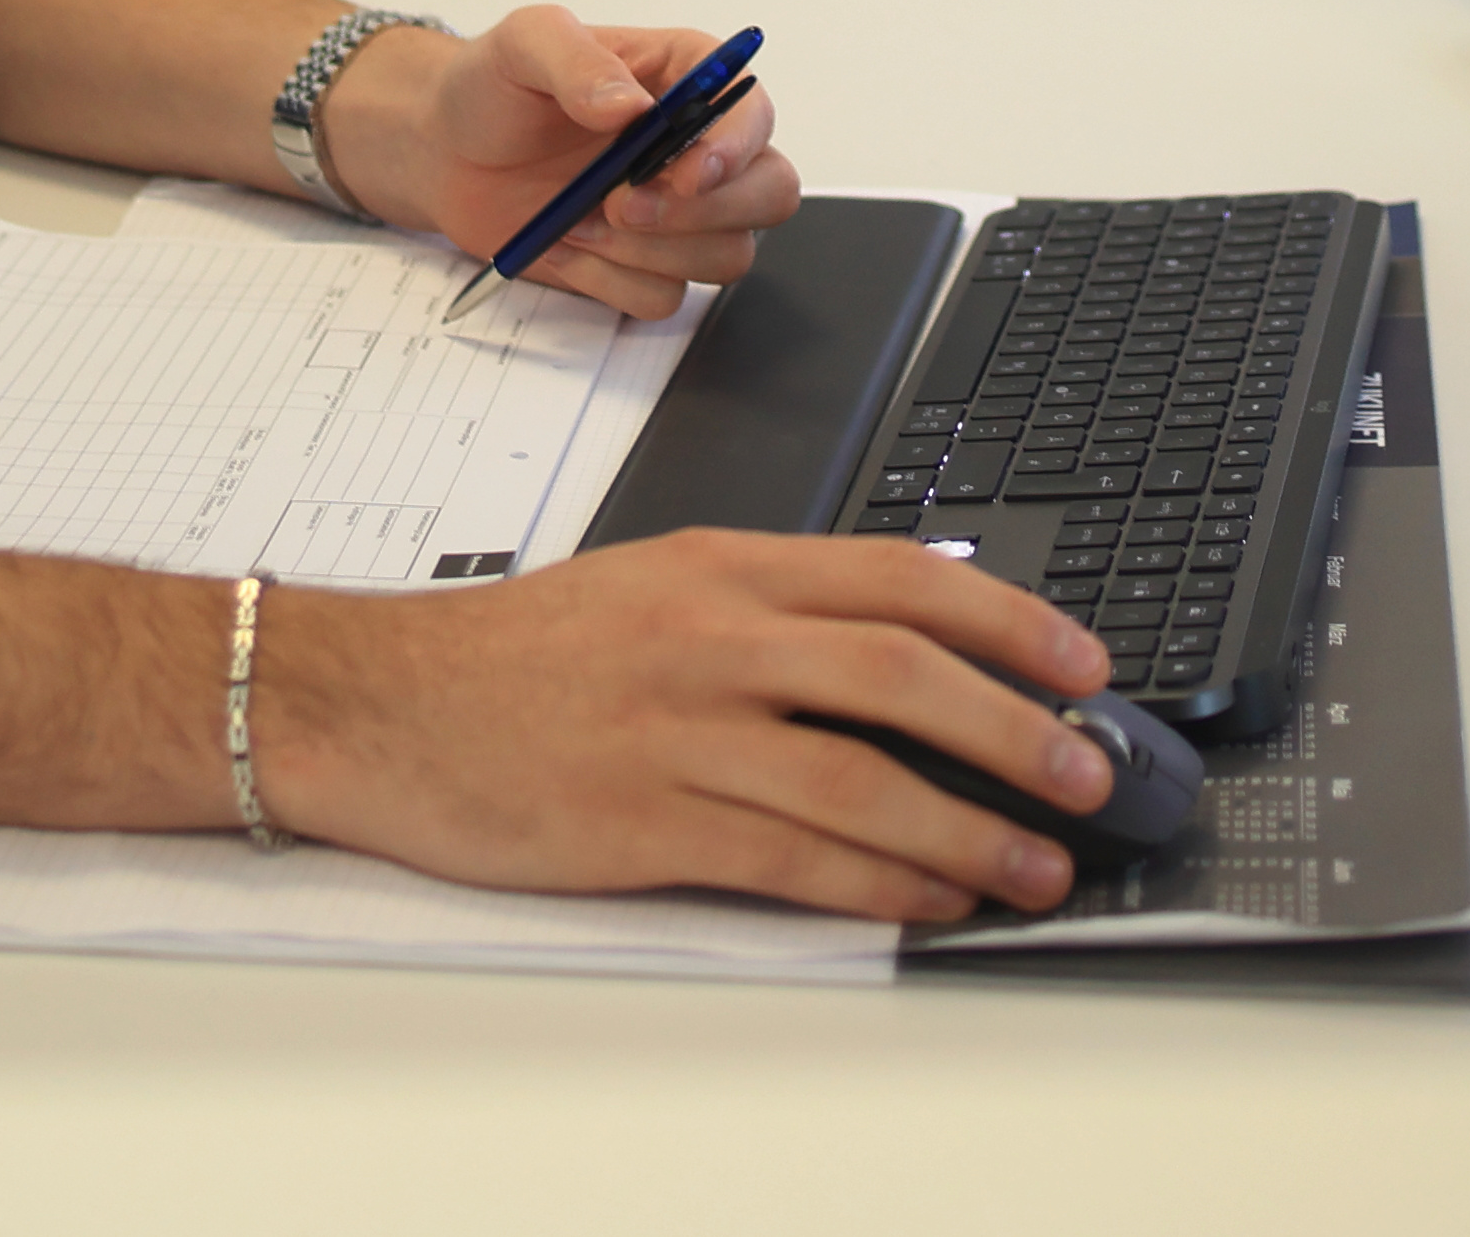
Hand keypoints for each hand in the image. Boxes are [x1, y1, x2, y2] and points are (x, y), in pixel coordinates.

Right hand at [263, 530, 1118, 921]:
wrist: (378, 699)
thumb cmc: (519, 651)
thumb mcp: (655, 586)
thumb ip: (772, 607)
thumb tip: (910, 639)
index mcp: (723, 568)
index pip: (899, 579)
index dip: (1009, 623)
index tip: (1084, 663)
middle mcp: (712, 639)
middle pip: (902, 675)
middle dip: (1016, 730)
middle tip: (1091, 774)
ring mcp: (678, 732)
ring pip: (858, 779)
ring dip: (966, 830)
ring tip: (1036, 866)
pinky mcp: (642, 823)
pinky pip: (788, 856)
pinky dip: (875, 884)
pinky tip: (929, 900)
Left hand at [329, 8, 797, 317]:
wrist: (443, 153)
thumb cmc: (490, 87)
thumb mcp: (524, 44)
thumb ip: (578, 61)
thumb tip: (630, 104)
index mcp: (685, 77)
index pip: (753, 112)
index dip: (736, 148)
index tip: (687, 172)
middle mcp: (695, 146)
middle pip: (769, 193)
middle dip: (702, 213)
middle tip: (622, 204)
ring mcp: (676, 211)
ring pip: (724, 257)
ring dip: (649, 250)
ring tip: (580, 218)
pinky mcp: (643, 261)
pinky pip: (664, 298)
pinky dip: (614, 281)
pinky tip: (572, 246)